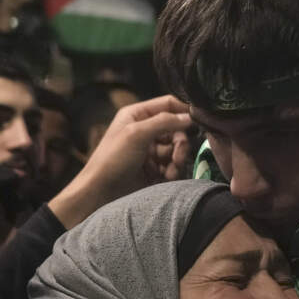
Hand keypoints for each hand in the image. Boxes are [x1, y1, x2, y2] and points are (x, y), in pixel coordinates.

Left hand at [49, 95, 192, 228]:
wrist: (100, 193)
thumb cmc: (112, 159)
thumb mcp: (137, 134)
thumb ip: (164, 121)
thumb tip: (190, 117)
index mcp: (137, 115)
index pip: (168, 104)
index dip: (183, 111)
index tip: (198, 122)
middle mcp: (145, 130)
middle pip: (176, 129)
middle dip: (181, 144)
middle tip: (178, 158)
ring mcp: (149, 151)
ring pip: (176, 149)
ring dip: (177, 160)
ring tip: (170, 173)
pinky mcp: (153, 169)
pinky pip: (172, 166)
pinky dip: (172, 171)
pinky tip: (166, 178)